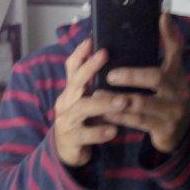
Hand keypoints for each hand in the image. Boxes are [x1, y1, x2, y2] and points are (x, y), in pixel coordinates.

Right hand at [54, 39, 127, 166]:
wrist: (67, 151)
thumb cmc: (82, 120)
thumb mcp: (85, 99)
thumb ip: (93, 84)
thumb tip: (107, 57)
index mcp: (71, 91)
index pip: (72, 67)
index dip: (80, 53)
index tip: (91, 39)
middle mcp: (66, 102)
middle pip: (76, 82)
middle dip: (89, 67)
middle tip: (104, 54)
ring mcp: (66, 121)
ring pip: (82, 108)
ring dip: (103, 103)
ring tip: (122, 101)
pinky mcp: (71, 139)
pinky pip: (85, 135)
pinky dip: (99, 132)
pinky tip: (113, 130)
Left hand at [99, 13, 189, 153]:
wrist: (183, 131)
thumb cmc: (170, 97)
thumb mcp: (172, 73)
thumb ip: (169, 47)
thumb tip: (164, 16)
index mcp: (177, 75)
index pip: (176, 52)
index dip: (170, 35)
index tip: (160, 18)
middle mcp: (178, 92)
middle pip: (156, 78)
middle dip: (131, 76)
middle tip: (109, 75)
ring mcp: (173, 112)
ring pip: (141, 104)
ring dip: (116, 99)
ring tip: (97, 94)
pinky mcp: (164, 130)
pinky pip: (137, 122)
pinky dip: (118, 117)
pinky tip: (103, 113)